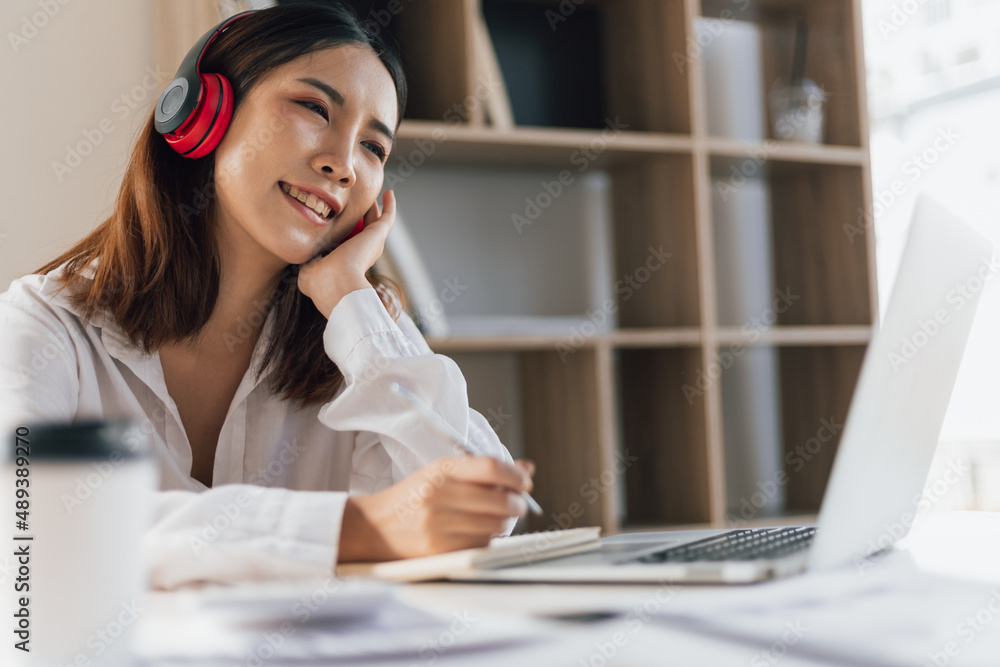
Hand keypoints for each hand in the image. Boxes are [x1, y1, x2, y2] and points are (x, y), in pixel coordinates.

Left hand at [297, 190, 395, 318]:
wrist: (337, 284)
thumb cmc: (321, 283)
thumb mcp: (307, 272)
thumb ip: (307, 262)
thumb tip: (305, 259)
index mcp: (347, 261)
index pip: (346, 242)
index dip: (343, 232)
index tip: (336, 220)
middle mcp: (362, 253)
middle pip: (362, 228)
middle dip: (359, 216)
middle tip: (355, 200)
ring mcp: (372, 243)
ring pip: (375, 220)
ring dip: (373, 207)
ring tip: (370, 192)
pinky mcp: (378, 234)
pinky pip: (387, 217)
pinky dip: (389, 204)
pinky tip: (389, 193)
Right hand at [338, 456, 535, 561]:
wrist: (375, 526)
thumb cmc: (415, 497)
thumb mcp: (442, 474)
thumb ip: (483, 471)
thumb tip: (527, 469)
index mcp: (441, 470)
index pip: (491, 467)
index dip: (516, 475)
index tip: (524, 482)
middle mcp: (439, 494)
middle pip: (500, 499)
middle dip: (518, 504)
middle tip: (518, 504)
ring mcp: (438, 523)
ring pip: (495, 525)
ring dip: (505, 523)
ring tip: (497, 519)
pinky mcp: (438, 549)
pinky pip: (481, 545)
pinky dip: (487, 540)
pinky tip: (478, 533)